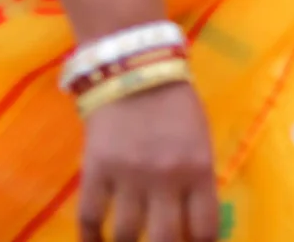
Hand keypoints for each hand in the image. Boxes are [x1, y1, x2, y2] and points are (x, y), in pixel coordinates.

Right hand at [78, 79, 218, 241]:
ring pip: (126, 235)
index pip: (204, 228)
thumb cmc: (175, 104)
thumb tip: (193, 222)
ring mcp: (128, 176)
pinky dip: (90, 238)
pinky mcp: (95, 170)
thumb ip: (197, 179)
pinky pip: (89, 217)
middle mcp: (165, 178)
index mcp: (199, 168)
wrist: (133, 70)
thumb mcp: (200, 140)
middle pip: (164, 240)